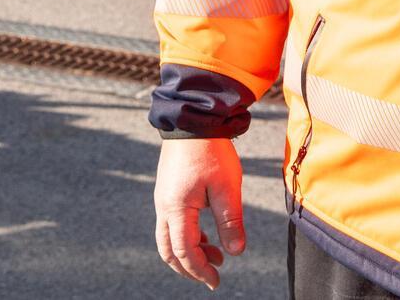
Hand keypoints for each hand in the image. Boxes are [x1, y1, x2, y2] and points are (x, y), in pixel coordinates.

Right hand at [154, 136, 245, 289]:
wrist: (193, 118)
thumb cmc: (211, 151)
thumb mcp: (226, 188)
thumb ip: (230, 222)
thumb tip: (236, 252)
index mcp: (176, 208)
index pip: (184, 251)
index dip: (200, 270)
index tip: (216, 281)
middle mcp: (163, 206)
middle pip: (168, 250)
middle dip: (189, 268)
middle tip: (212, 276)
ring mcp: (163, 198)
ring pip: (168, 237)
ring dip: (190, 251)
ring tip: (217, 254)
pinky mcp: (168, 190)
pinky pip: (172, 223)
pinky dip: (187, 236)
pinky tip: (208, 235)